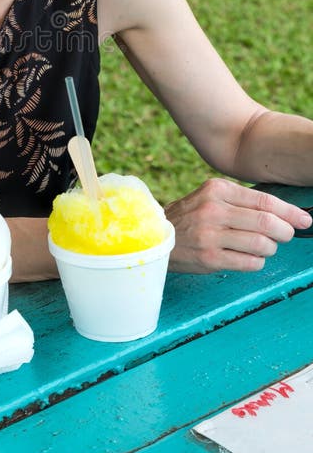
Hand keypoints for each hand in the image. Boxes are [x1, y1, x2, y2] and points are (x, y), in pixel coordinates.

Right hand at [165, 177, 312, 272]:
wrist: (155, 236)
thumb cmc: (190, 217)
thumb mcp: (211, 197)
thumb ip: (242, 202)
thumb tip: (283, 213)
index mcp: (217, 190)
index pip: (264, 200)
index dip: (289, 212)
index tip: (304, 219)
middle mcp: (213, 210)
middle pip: (267, 222)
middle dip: (285, 231)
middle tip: (287, 235)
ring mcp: (210, 234)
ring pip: (262, 244)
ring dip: (270, 248)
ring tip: (264, 247)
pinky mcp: (209, 257)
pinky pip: (250, 262)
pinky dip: (257, 261)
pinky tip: (250, 257)